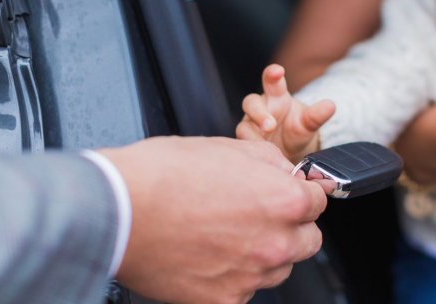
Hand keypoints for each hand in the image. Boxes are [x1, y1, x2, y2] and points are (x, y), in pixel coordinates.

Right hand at [101, 137, 328, 303]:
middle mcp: (275, 243)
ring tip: (227, 235)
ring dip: (264, 253)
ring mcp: (250, 276)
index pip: (318, 201)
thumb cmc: (165, 174)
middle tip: (258, 215)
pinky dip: (233, 277)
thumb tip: (288, 173)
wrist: (117, 210)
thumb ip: (271, 163)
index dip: (301, 193)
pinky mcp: (223, 301)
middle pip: (307, 240)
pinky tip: (208, 256)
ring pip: (279, 269)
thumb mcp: (228, 148)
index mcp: (284, 201)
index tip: (290, 194)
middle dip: (291, 226)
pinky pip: (244, 290)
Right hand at [236, 65, 335, 161]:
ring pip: (244, 126)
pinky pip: (243, 143)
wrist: (290, 150)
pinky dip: (251, 149)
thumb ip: (317, 115)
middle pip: (251, 102)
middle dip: (259, 113)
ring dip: (253, 135)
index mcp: (277, 96)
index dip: (272, 74)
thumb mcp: (309, 123)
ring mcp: (250, 124)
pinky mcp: (246, 140)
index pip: (272, 81)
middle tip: (271, 125)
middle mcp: (260, 107)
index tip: (277, 70)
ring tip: (268, 147)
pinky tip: (262, 157)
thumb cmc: (297, 129)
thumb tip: (331, 106)